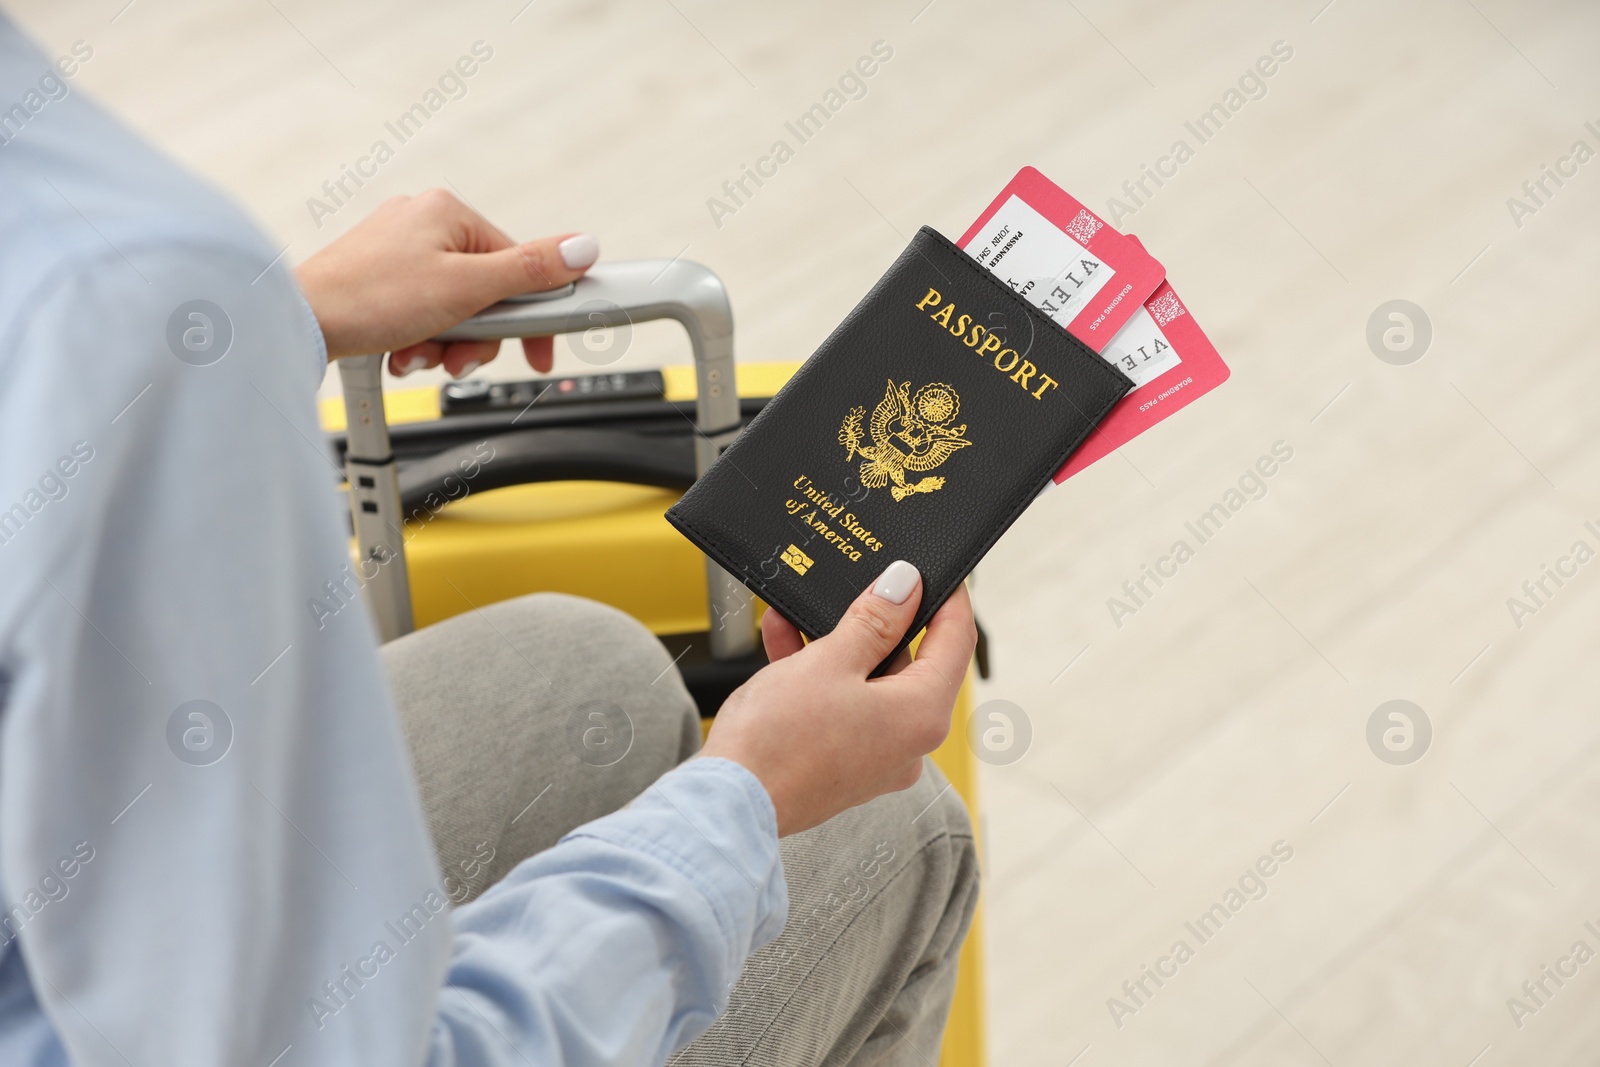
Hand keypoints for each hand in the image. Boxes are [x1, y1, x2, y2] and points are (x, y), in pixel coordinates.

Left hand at [294, 188, 599, 375]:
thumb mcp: (466, 289)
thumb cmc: (368, 299)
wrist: (298, 324)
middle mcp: (422, 222)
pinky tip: (401, 349)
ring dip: (445, 342)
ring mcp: (397, 249)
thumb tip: (584, 248)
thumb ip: (530, 272)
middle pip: (486, 290)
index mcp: (448, 211)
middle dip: (475, 334)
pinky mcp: (377, 277)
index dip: (530, 316)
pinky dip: (418, 338)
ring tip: (419, 353)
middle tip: (458, 356)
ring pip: (454, 307)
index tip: (539, 351)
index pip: (518, 264)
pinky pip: (421, 312)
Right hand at [699, 562, 976, 836]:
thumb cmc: (778, 743)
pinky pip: (843, 707)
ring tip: (799, 615)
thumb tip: (905, 588)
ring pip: (868, 683)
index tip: (932, 569)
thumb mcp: (830, 661)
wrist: (728, 806)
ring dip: (837, 645)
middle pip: (910, 663)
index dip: (947, 598)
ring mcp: (875, 758)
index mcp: (922, 716)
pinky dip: (821, 676)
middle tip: (853, 587)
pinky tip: (786, 645)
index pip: (956, 642)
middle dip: (874, 621)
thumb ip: (873, 620)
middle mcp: (908, 744)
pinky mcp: (842, 764)